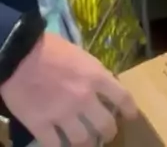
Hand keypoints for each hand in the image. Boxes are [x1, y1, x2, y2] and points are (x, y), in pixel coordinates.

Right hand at [0, 32, 136, 146]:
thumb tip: (99, 85)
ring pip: (83, 141)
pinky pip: (56, 146)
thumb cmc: (49, 47)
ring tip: (86, 142)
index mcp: (95, 76)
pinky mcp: (42, 125)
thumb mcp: (79, 54)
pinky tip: (62, 145)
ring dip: (87, 143)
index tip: (131, 116)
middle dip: (108, 131)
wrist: (19, 53)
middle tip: (106, 133)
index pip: (122, 97)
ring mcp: (63, 114)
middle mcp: (84, 98)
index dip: (130, 109)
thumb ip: (91, 72)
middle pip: (106, 125)